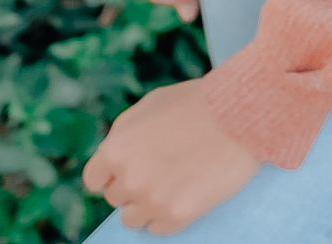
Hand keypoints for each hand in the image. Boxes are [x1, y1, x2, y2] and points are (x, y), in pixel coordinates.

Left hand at [83, 78, 260, 232]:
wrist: (237, 114)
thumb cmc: (194, 103)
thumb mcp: (148, 107)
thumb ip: (124, 135)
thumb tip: (112, 159)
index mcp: (116, 148)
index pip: (94, 180)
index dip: (110, 175)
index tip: (126, 171)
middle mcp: (129, 178)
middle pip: (116, 198)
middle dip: (133, 185)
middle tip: (159, 168)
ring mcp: (152, 200)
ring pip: (133, 218)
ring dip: (147, 204)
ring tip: (171, 183)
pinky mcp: (177, 215)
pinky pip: (158, 228)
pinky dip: (167, 214)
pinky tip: (183, 192)